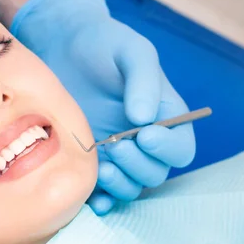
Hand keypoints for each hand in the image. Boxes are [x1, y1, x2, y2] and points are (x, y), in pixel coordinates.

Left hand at [10, 0, 195, 214]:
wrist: (63, 46)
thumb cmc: (104, 44)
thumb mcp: (131, 52)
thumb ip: (143, 82)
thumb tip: (145, 119)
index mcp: (165, 117)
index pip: (180, 148)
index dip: (167, 148)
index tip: (145, 135)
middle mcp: (143, 141)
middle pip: (155, 172)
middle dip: (138, 165)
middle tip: (115, 146)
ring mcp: (114, 153)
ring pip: (129, 185)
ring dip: (120, 184)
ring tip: (102, 168)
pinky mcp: (86, 160)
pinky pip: (98, 189)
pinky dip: (98, 199)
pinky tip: (91, 199)